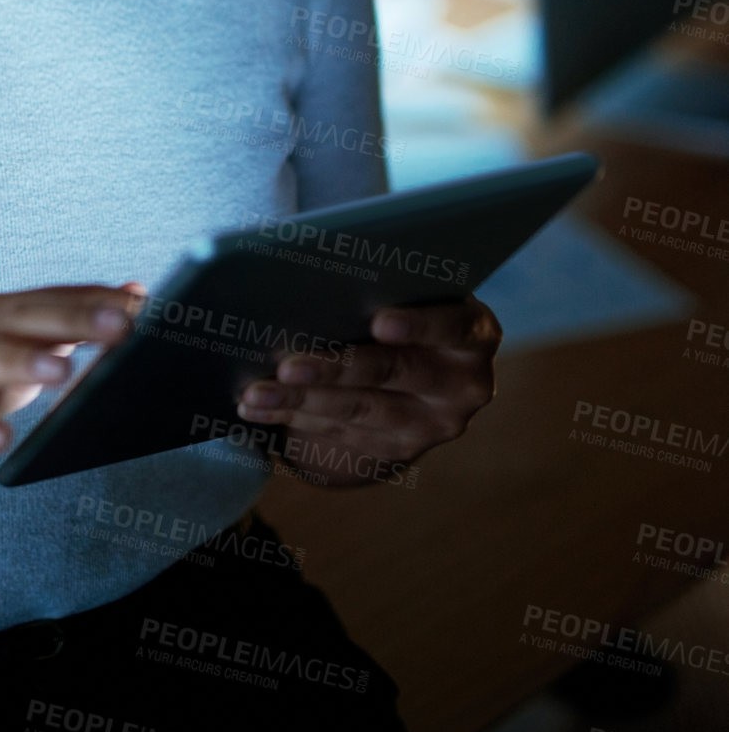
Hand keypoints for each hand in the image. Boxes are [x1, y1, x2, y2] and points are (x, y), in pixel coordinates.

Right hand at [0, 282, 144, 491]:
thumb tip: (136, 292)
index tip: (146, 304)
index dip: (98, 301)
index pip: (53, 301)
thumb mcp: (12, 343)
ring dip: (21, 364)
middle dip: (73, 322)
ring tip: (61, 373)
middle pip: (24, 322)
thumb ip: (70, 319)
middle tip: (121, 326)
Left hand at [235, 297, 501, 487]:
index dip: (420, 325)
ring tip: (256, 391)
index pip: (456, 326)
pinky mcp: (396, 450)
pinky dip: (292, 416)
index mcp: (475, 333)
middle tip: (288, 362)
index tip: (379, 320)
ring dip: (301, 400)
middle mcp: (464, 385)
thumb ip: (387, 286)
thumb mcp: (414, 294)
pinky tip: (256, 406)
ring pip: (360, 410)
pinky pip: (339, 433)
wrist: (421, 374)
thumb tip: (317, 280)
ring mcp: (431, 425)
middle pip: (396, 373)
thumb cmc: (407, 303)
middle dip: (337, 368)